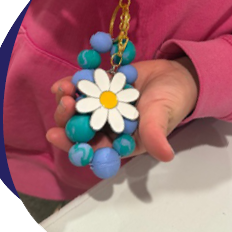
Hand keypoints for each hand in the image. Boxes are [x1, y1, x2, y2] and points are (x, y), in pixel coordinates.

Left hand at [47, 58, 198, 162]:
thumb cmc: (172, 102)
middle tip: (65, 104)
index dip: (72, 146)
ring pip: (76, 109)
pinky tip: (62, 83)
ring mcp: (100, 108)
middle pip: (78, 129)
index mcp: (119, 143)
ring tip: (64, 88)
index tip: (56, 136)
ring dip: (65, 101)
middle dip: (66, 119)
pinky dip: (71, 86)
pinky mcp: (100, 90)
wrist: (176, 76)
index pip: (92, 150)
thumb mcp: (163, 116)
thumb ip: (156, 134)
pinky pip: (81, 90)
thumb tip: (165, 155)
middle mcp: (106, 128)